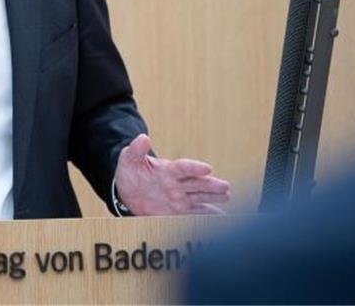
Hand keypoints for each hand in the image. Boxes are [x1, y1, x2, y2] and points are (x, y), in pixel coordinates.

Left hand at [114, 134, 229, 215]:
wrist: (127, 190)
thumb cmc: (130, 171)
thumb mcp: (129, 158)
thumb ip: (136, 149)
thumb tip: (143, 137)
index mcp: (167, 169)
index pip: (183, 167)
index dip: (194, 167)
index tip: (207, 169)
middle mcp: (177, 184)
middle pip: (197, 183)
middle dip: (211, 185)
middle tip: (225, 187)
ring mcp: (178, 198)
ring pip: (199, 198)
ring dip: (213, 199)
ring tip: (227, 198)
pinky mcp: (177, 212)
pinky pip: (193, 214)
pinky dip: (206, 216)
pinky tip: (220, 218)